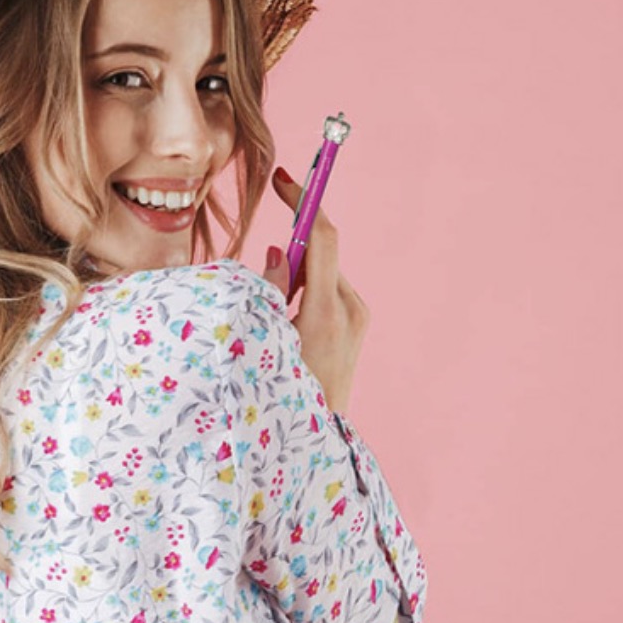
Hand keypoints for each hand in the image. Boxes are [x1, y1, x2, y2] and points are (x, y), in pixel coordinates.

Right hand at [260, 167, 368, 416]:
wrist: (317, 443)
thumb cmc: (281, 395)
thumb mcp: (264, 339)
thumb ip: (268, 291)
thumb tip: (279, 250)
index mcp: (325, 312)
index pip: (319, 239)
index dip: (302, 202)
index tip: (283, 178)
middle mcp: (350, 310)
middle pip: (318, 254)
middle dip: (289, 251)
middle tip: (264, 272)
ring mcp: (358, 318)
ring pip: (321, 273)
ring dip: (294, 276)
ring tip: (275, 315)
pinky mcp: (357, 325)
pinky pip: (326, 290)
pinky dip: (304, 291)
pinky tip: (288, 323)